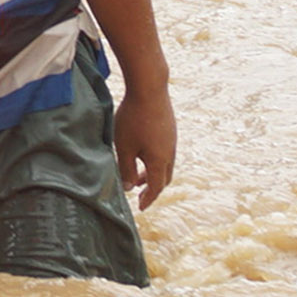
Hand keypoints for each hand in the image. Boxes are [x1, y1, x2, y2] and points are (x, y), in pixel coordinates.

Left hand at [115, 81, 176, 211]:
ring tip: (137, 174)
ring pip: (165, 164)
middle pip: (164, 178)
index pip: (156, 187)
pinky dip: (155, 159)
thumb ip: (126, 169)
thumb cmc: (134, 119)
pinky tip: (142, 152)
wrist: (150, 89)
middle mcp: (170, 153)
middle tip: (138, 192)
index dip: (148, 199)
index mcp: (160, 161)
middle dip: (151, 187)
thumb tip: (129, 187)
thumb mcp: (124, 147)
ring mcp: (172, 140)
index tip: (140, 207)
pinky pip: (165, 152)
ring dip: (152, 172)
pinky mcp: (170, 129)